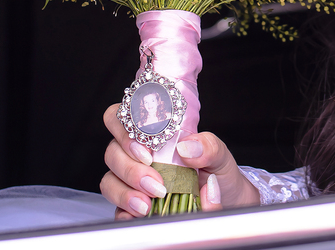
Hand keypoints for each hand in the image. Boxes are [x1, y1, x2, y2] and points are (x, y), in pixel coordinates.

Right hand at [102, 104, 260, 217]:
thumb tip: (188, 147)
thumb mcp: (219, 155)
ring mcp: (132, 180)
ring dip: (125, 192)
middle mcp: (138, 154)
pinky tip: (141, 216)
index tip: (146, 151)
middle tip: (155, 182)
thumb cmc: (216, 171)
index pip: (124, 118)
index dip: (125, 131)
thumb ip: (209, 146)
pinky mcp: (132, 206)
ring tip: (148, 204)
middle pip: (112, 151)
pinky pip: (116, 209)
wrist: (225, 201)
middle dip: (129, 168)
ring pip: (109, 181)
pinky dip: (125, 213)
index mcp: (154, 133)